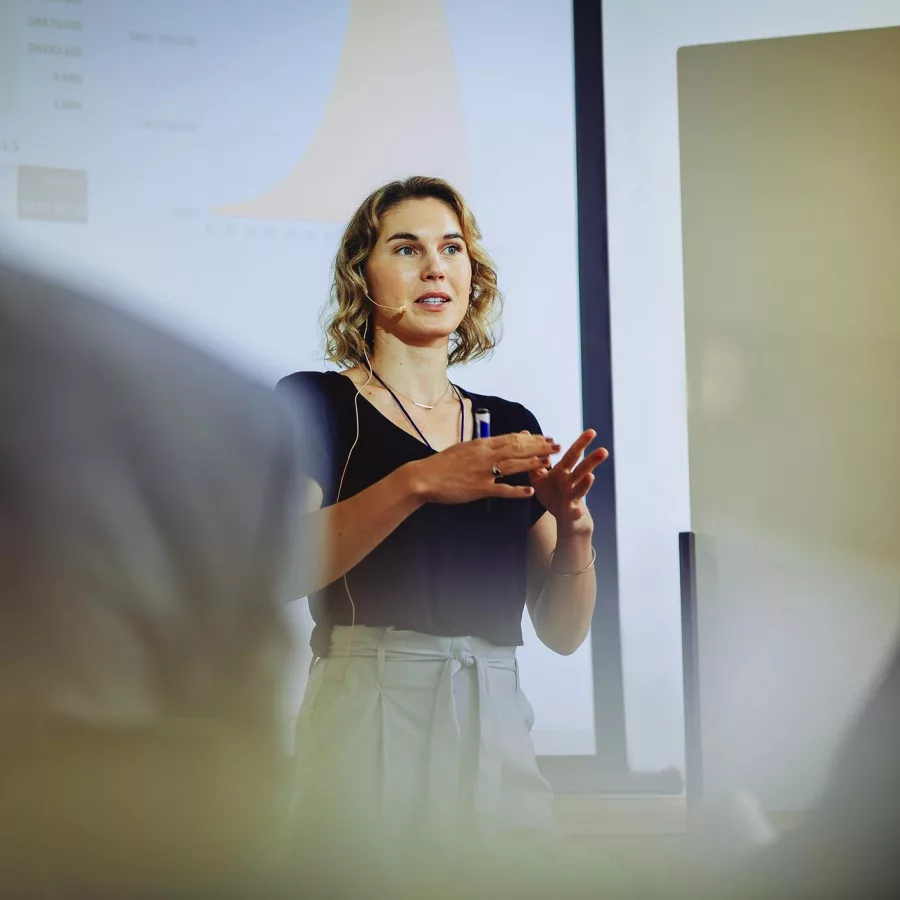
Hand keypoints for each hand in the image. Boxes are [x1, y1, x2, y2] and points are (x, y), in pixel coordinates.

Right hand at [409, 433, 561, 504]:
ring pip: (513, 466)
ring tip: (549, 462)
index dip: (532, 439)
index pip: (512, 438)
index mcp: (482, 444)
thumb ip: (486, 445)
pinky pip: (501, 490)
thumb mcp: (466, 448)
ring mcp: (482, 472)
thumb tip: (502, 439)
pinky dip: (517, 491)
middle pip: (517, 449)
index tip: (547, 438)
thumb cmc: (444, 464)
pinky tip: (530, 492)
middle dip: (539, 447)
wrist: (424, 477)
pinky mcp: (478, 489)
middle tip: (557, 446)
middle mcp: (485, 455)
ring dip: (533, 463)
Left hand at [528, 430, 607, 534]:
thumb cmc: (552, 493)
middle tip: (603, 451)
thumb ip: (534, 458)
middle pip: (582, 470)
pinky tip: (578, 511)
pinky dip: (576, 512)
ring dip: (585, 484)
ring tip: (590, 476)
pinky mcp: (570, 513)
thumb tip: (526, 433)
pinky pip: (573, 513)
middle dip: (592, 460)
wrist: (562, 517)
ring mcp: (572, 498)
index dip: (581, 444)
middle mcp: (570, 483)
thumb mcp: (539, 476)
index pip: (573, 455)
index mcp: (563, 472)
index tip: (592, 432)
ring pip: (580, 490)